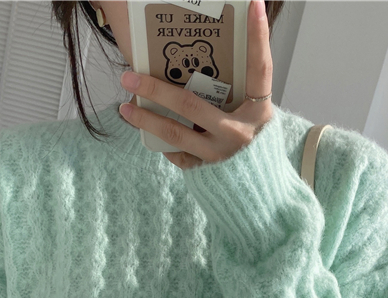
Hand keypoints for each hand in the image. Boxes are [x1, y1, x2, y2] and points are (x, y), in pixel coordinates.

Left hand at [117, 0, 272, 170]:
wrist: (261, 188)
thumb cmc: (255, 143)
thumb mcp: (255, 113)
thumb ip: (241, 88)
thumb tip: (213, 54)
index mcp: (259, 111)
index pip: (260, 68)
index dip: (258, 36)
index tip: (253, 3)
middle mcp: (239, 133)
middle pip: (191, 105)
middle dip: (156, 88)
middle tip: (130, 76)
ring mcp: (221, 155)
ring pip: (175, 133)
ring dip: (146, 118)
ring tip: (126, 106)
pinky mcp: (208, 172)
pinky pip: (178, 154)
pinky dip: (162, 142)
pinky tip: (148, 130)